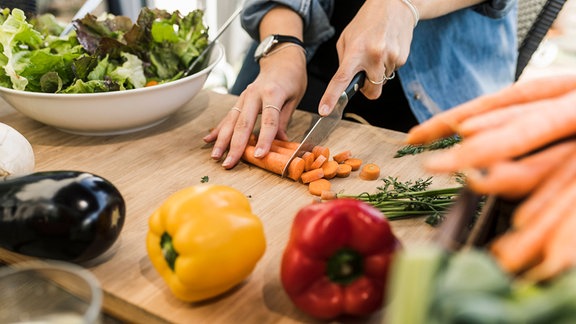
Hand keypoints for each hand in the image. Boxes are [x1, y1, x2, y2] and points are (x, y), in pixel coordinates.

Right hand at [203, 46, 306, 168]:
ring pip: (231, 121)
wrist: (281, 58)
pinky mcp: (239, 100)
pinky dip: (218, 129)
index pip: (269, 120)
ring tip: (215, 156)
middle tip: (229, 163)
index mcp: (272, 93)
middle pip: (243, 123)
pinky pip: (228, 116)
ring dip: (222, 140)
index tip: (260, 156)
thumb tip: (281, 141)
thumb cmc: (292, 78)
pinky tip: (208, 139)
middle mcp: (254, 94)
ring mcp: (244, 97)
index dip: (265, 139)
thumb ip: (284, 119)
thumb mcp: (294, 98)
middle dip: (235, 145)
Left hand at [318, 0, 415, 115]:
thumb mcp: (347, 38)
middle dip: (368, 88)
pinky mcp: (403, 59)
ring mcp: (390, 58)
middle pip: (371, 92)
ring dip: (378, 73)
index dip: (332, 97)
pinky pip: (392, 72)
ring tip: (377, 52)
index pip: (341, 79)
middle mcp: (374, 56)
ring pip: (382, 82)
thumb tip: (345, 83)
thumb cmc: (367, 22)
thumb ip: (344, 62)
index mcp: (356, 51)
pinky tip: (387, 50)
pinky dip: (387, 66)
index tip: (325, 110)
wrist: (395, 5)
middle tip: (365, 73)